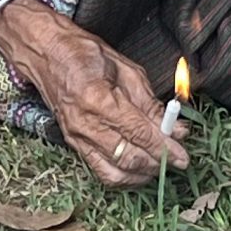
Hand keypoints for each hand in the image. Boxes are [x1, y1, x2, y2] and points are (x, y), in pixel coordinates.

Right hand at [0, 7, 187, 189]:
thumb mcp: (126, 69)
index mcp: (98, 98)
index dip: (164, 147)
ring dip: (141, 174)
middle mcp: (84, 123)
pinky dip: (123, 177)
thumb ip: (150, 103)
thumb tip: (174, 128)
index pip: (138, 133)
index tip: (183, 156)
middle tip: (178, 161)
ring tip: (159, 166)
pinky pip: (100, 172)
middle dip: (158, 162)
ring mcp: (76, 137)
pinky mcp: (72, 144)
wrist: (47, 54)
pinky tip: (138, 170)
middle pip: (128, 157)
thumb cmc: (85, 55)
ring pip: (114, 172)